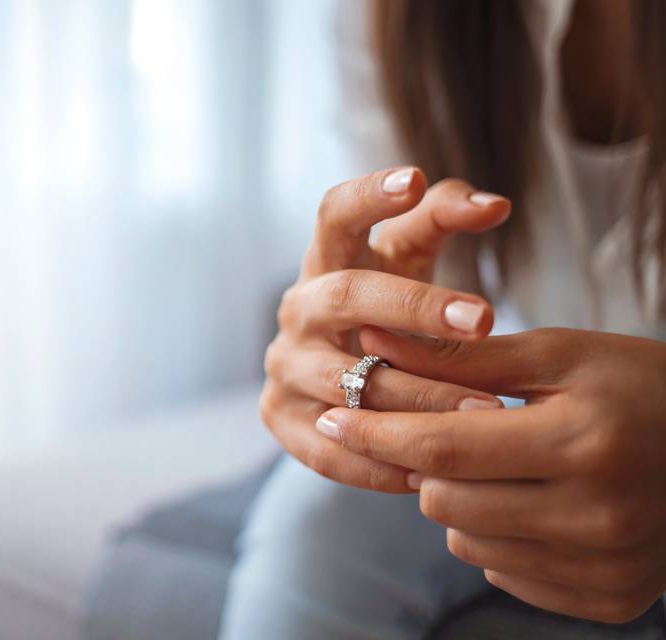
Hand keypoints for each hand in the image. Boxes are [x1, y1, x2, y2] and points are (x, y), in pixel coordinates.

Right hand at [261, 167, 510, 491]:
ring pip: (345, 381)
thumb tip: (497, 204)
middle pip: (344, 295)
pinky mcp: (278, 418)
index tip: (415, 179)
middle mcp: (297, 308)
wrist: (338, 373)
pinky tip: (434, 469)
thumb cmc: (387, 306)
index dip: (368, 195)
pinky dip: (378, 463)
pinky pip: (326, 449)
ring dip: (416, 396)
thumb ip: (446, 219)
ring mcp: (283, 365)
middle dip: (414, 307)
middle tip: (486, 317)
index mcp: (325, 260)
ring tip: (487, 409)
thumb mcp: (411, 257)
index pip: (333, 214)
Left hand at [316, 326, 665, 621]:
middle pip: (442, 500)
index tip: (332, 415)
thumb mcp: (559, 356)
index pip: (441, 447)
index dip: (374, 431)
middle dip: (424, 463)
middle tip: (450, 431)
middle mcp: (596, 517)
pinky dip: (498, 536)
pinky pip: (504, 572)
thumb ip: (462, 357)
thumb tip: (373, 342)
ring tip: (504, 464)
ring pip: (465, 540)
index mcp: (583, 442)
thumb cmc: (642, 387)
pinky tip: (533, 502)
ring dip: (460, 500)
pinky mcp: (609, 599)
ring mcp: (605, 567)